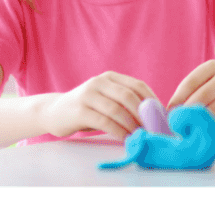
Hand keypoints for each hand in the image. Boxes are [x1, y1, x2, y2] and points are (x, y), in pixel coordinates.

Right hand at [39, 71, 157, 141]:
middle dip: (144, 113)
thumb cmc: (86, 108)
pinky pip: (104, 122)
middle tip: (154, 127)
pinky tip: (126, 138)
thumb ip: (124, 101)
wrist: (52, 111)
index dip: (152, 100)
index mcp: (110, 77)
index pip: (138, 85)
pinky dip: (118, 131)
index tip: (161, 115)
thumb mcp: (105, 98)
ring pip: (117, 109)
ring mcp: (88, 95)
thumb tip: (152, 114)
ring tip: (142, 135)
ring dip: (132, 124)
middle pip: (129, 96)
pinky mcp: (79, 111)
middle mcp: (99, 82)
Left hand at [167, 60, 214, 123]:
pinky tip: (207, 129)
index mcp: (212, 66)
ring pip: (213, 110)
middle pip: (202, 96)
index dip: (178, 98)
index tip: (170, 111)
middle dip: (188, 111)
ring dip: (199, 121)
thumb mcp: (204, 84)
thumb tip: (173, 111)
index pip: (191, 82)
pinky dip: (212, 127)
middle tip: (179, 122)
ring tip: (191, 128)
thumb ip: (190, 94)